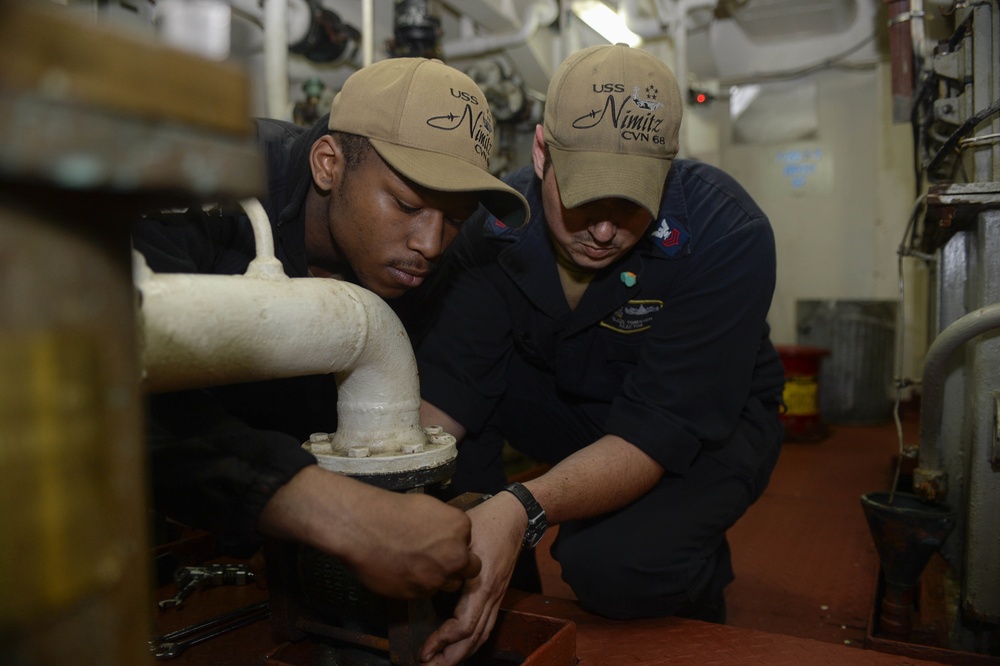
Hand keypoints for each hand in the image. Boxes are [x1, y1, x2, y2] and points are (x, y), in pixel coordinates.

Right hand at [258, 465, 480, 598]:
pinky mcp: (417, 594)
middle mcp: (455, 556)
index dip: (455, 544)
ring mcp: (436, 578)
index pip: (469, 542)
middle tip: (437, 559)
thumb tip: (448, 535)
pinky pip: (424, 593)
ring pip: (448, 585)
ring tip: (417, 566)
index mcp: (460, 528)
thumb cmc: (392, 510)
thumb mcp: (428, 507)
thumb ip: (446, 526)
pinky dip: (417, 585)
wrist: (363, 528)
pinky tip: (401, 571)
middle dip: (457, 565)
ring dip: (438, 578)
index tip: (440, 542)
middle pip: (469, 569)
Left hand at [419, 492, 526, 664]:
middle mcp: (491, 595)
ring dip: (461, 653)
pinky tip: (458, 646)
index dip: (442, 641)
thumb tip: (419, 571)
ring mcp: (496, 595)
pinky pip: (487, 625)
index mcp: (482, 583)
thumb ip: (445, 555)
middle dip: (451, 658)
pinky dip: (472, 641)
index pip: (464, 625)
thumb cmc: (486, 521)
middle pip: (474, 638)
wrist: (515, 515)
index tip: (424, 650)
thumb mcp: (461, 533)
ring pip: (483, 635)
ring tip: (440, 662)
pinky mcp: (497, 593)